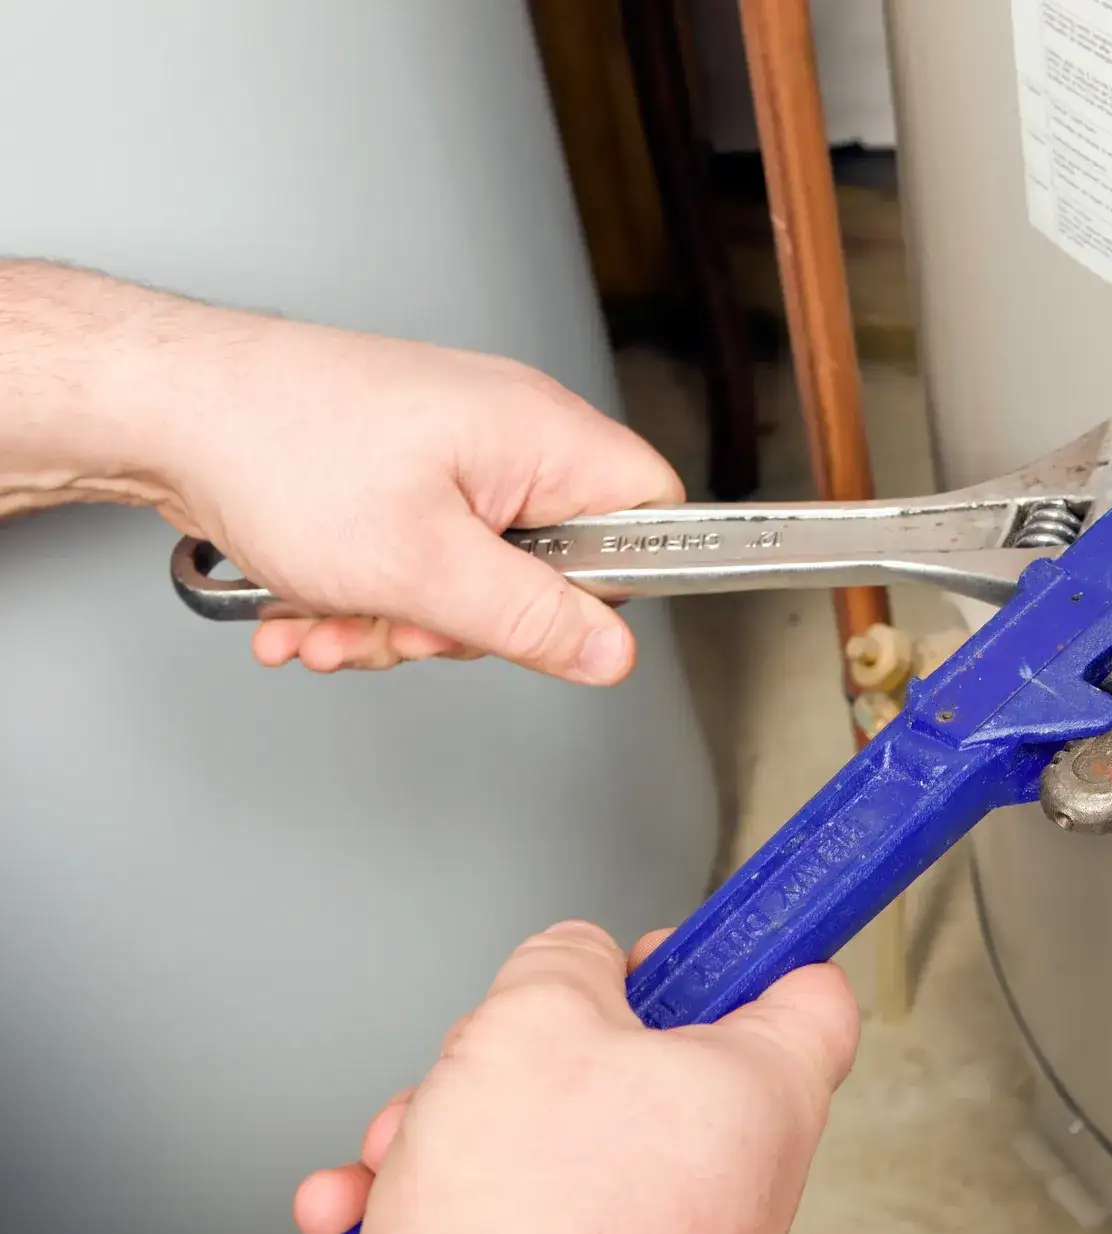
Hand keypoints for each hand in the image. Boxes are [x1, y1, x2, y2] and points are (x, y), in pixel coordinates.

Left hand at [0, 262, 681, 681]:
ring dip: (401, 616)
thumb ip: (532, 620)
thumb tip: (612, 654)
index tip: (558, 624)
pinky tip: (312, 605)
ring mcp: (452, 450)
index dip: (619, 583)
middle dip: (472, 620)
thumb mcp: (422, 567)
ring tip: (333, 617)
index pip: (651, 511)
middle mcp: (508, 433)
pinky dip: (368, 592)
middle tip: (411, 621)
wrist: (163, 405)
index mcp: (541, 436)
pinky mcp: (400, 469)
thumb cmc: (278, 450)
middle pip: (553, 564)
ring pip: (474, 572)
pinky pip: (420, 555)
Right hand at [293, 924, 859, 1233]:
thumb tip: (573, 962)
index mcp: (764, 1094)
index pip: (807, 991)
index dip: (746, 945)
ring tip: (413, 1151)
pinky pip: (520, 1227)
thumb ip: (564, 961)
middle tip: (494, 1056)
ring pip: (561, 1147)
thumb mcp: (536, 1018)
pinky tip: (379, 1216)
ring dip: (464, 1133)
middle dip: (538, 1053)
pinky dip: (443, 1214)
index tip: (700, 932)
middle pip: (647, 1067)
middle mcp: (736, 1183)